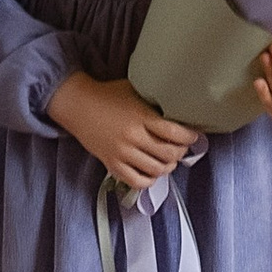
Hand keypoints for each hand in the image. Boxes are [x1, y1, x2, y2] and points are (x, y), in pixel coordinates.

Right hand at [52, 72, 200, 188]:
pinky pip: (137, 181)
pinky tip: (153, 171)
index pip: (173, 132)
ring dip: (168, 166)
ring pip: (156, 170)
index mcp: (140, 116)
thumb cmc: (108, 94)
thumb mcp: (134, 89)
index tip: (194, 135)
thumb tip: (178, 108)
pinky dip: (150, 180)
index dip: (189, 137)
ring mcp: (121, 153)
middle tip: (182, 147)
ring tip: (169, 159)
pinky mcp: (112, 164)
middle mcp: (132, 137)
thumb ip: (154, 100)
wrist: (78, 105)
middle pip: (168, 154)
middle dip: (180, 152)